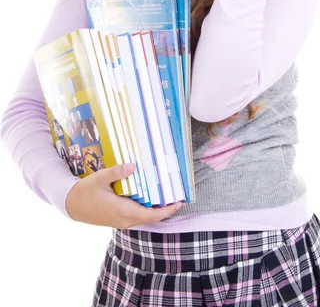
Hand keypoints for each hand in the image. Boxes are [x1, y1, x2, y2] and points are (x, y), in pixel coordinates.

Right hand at [65, 163, 182, 228]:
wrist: (70, 205)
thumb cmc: (84, 192)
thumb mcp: (99, 179)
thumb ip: (116, 172)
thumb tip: (132, 166)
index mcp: (123, 211)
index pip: (151, 215)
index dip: (167, 210)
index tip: (180, 202)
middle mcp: (124, 219)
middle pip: (151, 217)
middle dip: (166, 208)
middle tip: (178, 195)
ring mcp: (121, 221)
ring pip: (144, 217)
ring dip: (156, 209)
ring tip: (167, 195)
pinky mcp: (118, 219)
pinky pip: (137, 216)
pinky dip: (147, 209)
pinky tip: (150, 198)